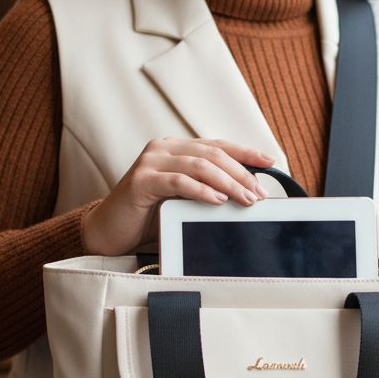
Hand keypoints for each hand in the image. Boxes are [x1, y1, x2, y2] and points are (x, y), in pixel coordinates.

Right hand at [81, 137, 275, 255]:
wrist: (108, 232)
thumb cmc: (146, 217)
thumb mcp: (182, 199)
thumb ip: (205, 189)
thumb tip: (245, 193)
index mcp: (174, 149)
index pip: (217, 145)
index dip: (245, 152)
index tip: (270, 161)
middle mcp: (162, 149)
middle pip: (212, 154)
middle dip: (241, 173)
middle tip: (260, 193)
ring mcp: (150, 162)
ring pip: (198, 165)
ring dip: (227, 182)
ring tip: (245, 199)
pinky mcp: (140, 181)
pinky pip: (178, 181)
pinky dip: (201, 190)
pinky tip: (218, 200)